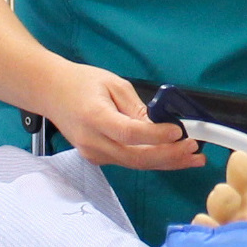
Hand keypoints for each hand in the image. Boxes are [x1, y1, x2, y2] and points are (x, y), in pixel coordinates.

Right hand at [47, 65, 203, 171]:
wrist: (51, 93)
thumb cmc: (80, 83)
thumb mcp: (113, 84)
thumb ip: (138, 107)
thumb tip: (163, 124)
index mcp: (94, 118)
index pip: (129, 133)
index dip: (156, 135)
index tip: (178, 131)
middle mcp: (92, 141)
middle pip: (136, 157)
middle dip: (169, 156)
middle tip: (194, 150)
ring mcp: (93, 153)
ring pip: (135, 164)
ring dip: (167, 162)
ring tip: (193, 158)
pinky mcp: (98, 157)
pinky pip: (129, 161)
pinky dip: (153, 159)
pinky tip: (173, 156)